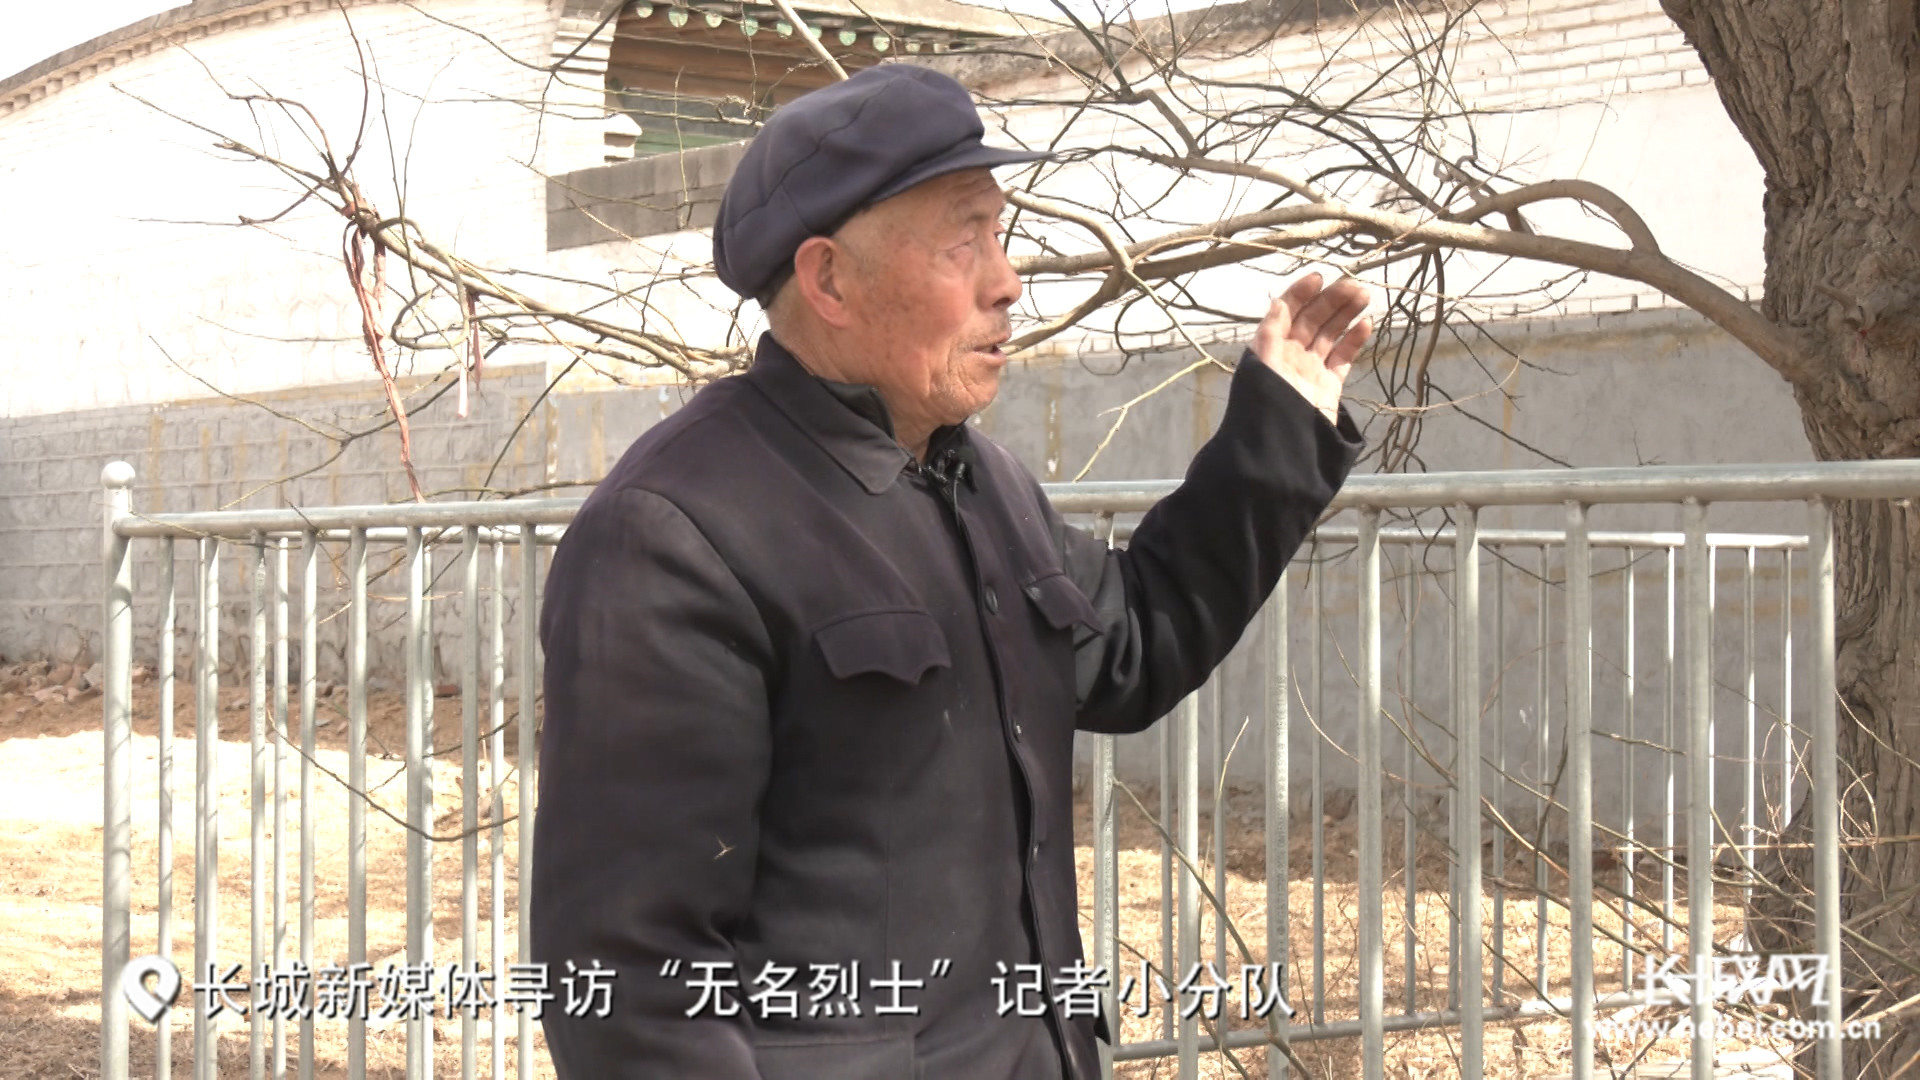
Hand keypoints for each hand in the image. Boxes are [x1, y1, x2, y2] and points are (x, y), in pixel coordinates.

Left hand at [1250, 272, 1372, 424]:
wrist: (1282, 446)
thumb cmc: (1266, 402)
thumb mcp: (1263, 362)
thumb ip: (1272, 330)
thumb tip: (1279, 301)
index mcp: (1271, 346)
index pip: (1287, 312)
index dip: (1301, 293)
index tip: (1320, 278)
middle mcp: (1290, 354)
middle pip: (1313, 319)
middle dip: (1332, 300)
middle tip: (1355, 285)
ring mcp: (1311, 369)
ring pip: (1330, 334)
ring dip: (1346, 314)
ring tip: (1364, 296)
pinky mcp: (1329, 385)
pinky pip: (1343, 357)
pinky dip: (1354, 340)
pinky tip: (1366, 324)